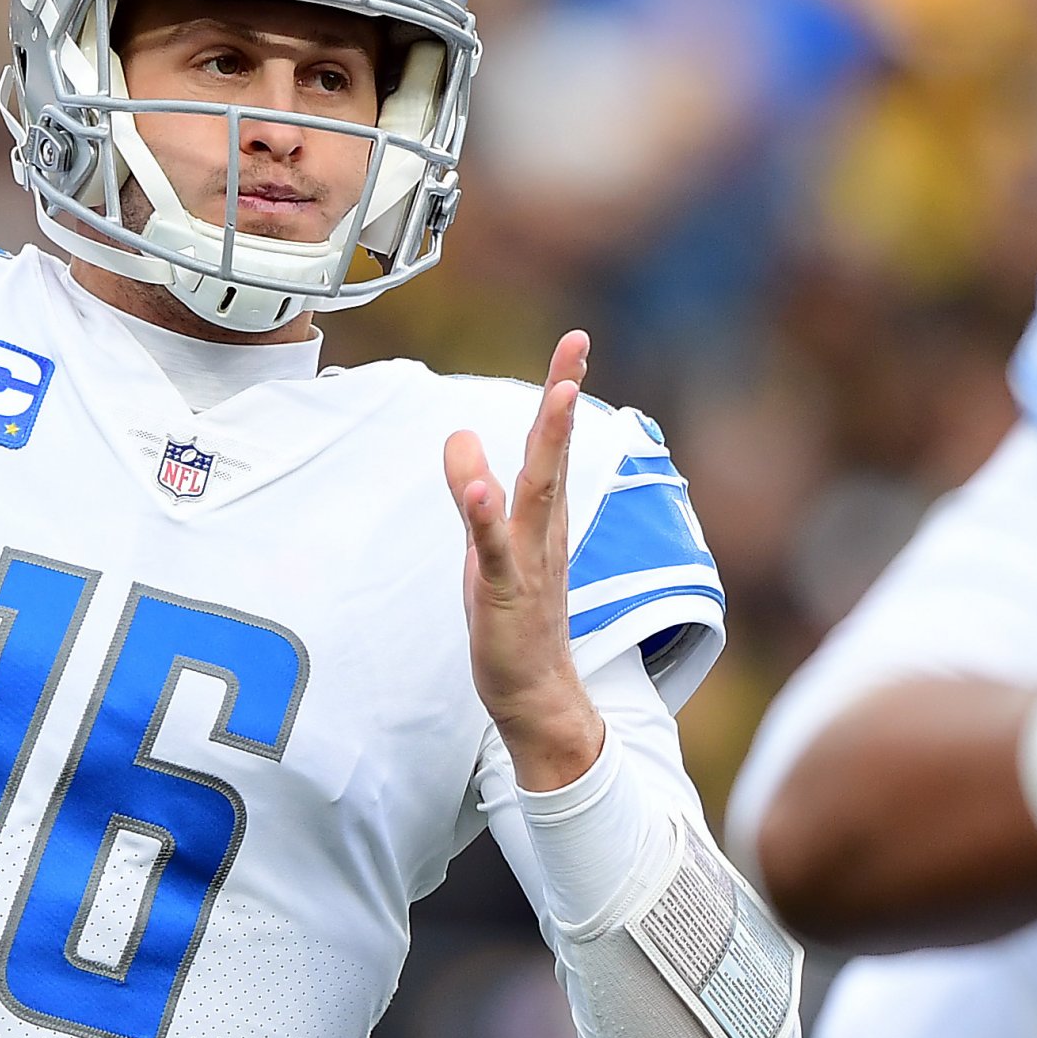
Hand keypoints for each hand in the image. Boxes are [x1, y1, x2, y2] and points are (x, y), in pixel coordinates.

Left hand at [445, 329, 604, 790]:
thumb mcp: (488, 546)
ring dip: (549, 444)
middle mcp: (545, 532)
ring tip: (558, 397)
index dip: (562, 391)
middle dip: (564, 397)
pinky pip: (497, 552)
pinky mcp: (505, 593)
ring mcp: (528, 561)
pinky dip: (488, 518)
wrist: (534, 694)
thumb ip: (476, 492)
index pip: (554, 445)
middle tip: (577, 346)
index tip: (575, 342)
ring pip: (539, 495)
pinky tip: (481, 490)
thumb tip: (460, 436)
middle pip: (556, 455)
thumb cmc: (513, 618)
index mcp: (545, 518)